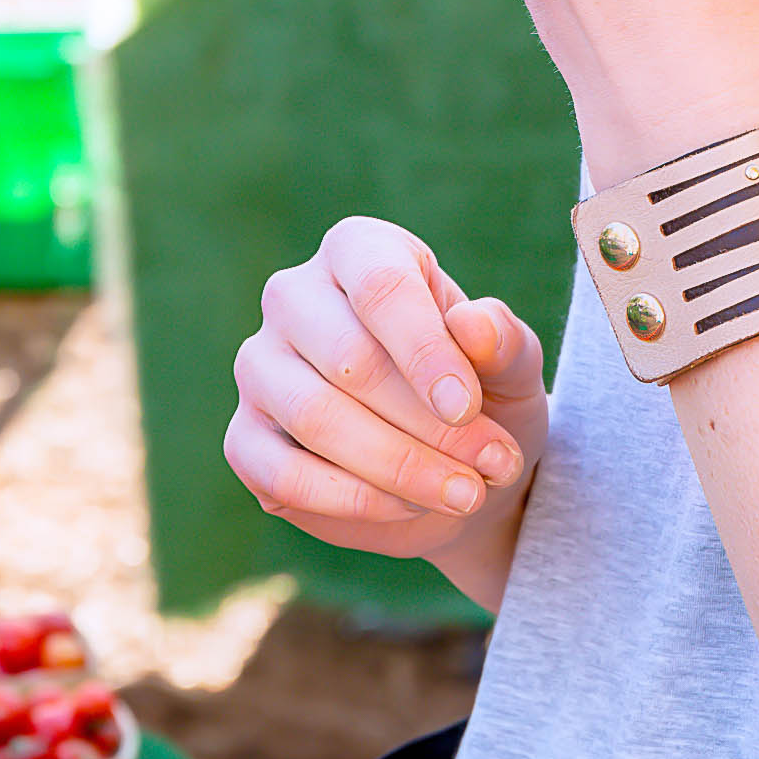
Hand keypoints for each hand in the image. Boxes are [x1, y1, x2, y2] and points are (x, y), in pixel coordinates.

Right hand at [225, 218, 548, 592]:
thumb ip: (503, 341)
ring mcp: (260, 367)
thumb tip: (474, 327)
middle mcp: (295, 298)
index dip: (425, 351)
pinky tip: (408, 507)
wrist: (455, 468)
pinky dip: (354, 499)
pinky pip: (283, 474)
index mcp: (360, 251)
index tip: (467, 408)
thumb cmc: (482, 394)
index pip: (380, 287)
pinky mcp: (245, 438)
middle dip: (429, 425)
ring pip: (316, 417)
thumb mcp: (513, 365)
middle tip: (492, 467)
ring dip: (399, 466)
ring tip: (465, 494)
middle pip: (349, 359)